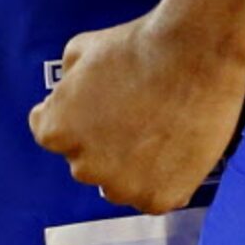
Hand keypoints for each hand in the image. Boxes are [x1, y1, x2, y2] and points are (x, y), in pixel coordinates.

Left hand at [29, 9, 244, 213]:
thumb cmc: (140, 46)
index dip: (73, 115)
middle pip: (87, 159)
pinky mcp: (158, 198)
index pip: (50, 132)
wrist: (195, 54)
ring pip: (121, 182)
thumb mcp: (83, 46)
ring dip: (131, 164)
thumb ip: (68, 78)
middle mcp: (83, 166)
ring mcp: (122, 186)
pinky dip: (163, 177)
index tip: (91, 107)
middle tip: (132, 112)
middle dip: (103, 140)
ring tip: (159, 128)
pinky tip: (176, 145)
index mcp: (58, 130)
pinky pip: (154, 194)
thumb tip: (69, 88)